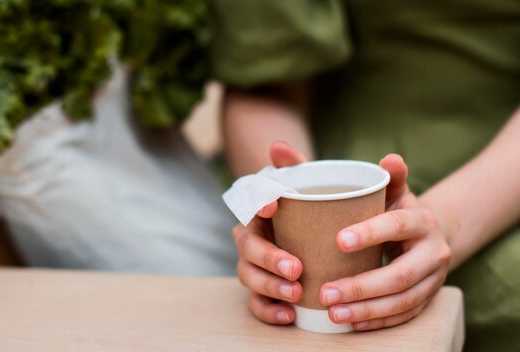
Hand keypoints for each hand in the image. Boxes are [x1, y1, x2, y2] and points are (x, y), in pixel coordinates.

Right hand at [231, 141, 306, 323]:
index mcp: (262, 208)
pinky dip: (269, 310)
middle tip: (296, 267)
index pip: (250, 200)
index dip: (257, 202)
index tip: (274, 205)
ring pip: (247, 274)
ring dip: (269, 285)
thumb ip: (300, 166)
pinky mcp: (262, 290)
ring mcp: (254, 264)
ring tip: (295, 293)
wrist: (325, 238)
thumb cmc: (319, 210)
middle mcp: (252, 235)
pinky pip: (255, 303)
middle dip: (268, 257)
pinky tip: (290, 315)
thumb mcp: (317, 186)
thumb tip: (278, 145)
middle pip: (246, 245)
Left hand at [232, 145, 452, 329]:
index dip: (370, 233)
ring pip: (403, 300)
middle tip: (325, 292)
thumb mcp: (377, 187)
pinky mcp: (428, 298)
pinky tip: (350, 323)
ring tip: (332, 313)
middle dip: (362, 287)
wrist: (429, 232)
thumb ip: (337, 170)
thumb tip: (280, 147)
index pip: (396, 225)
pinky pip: (405, 315)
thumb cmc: (390, 206)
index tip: (338, 241)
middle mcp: (434, 249)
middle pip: (401, 274)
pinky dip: (378, 321)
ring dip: (367, 310)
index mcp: (420, 217)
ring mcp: (434, 278)